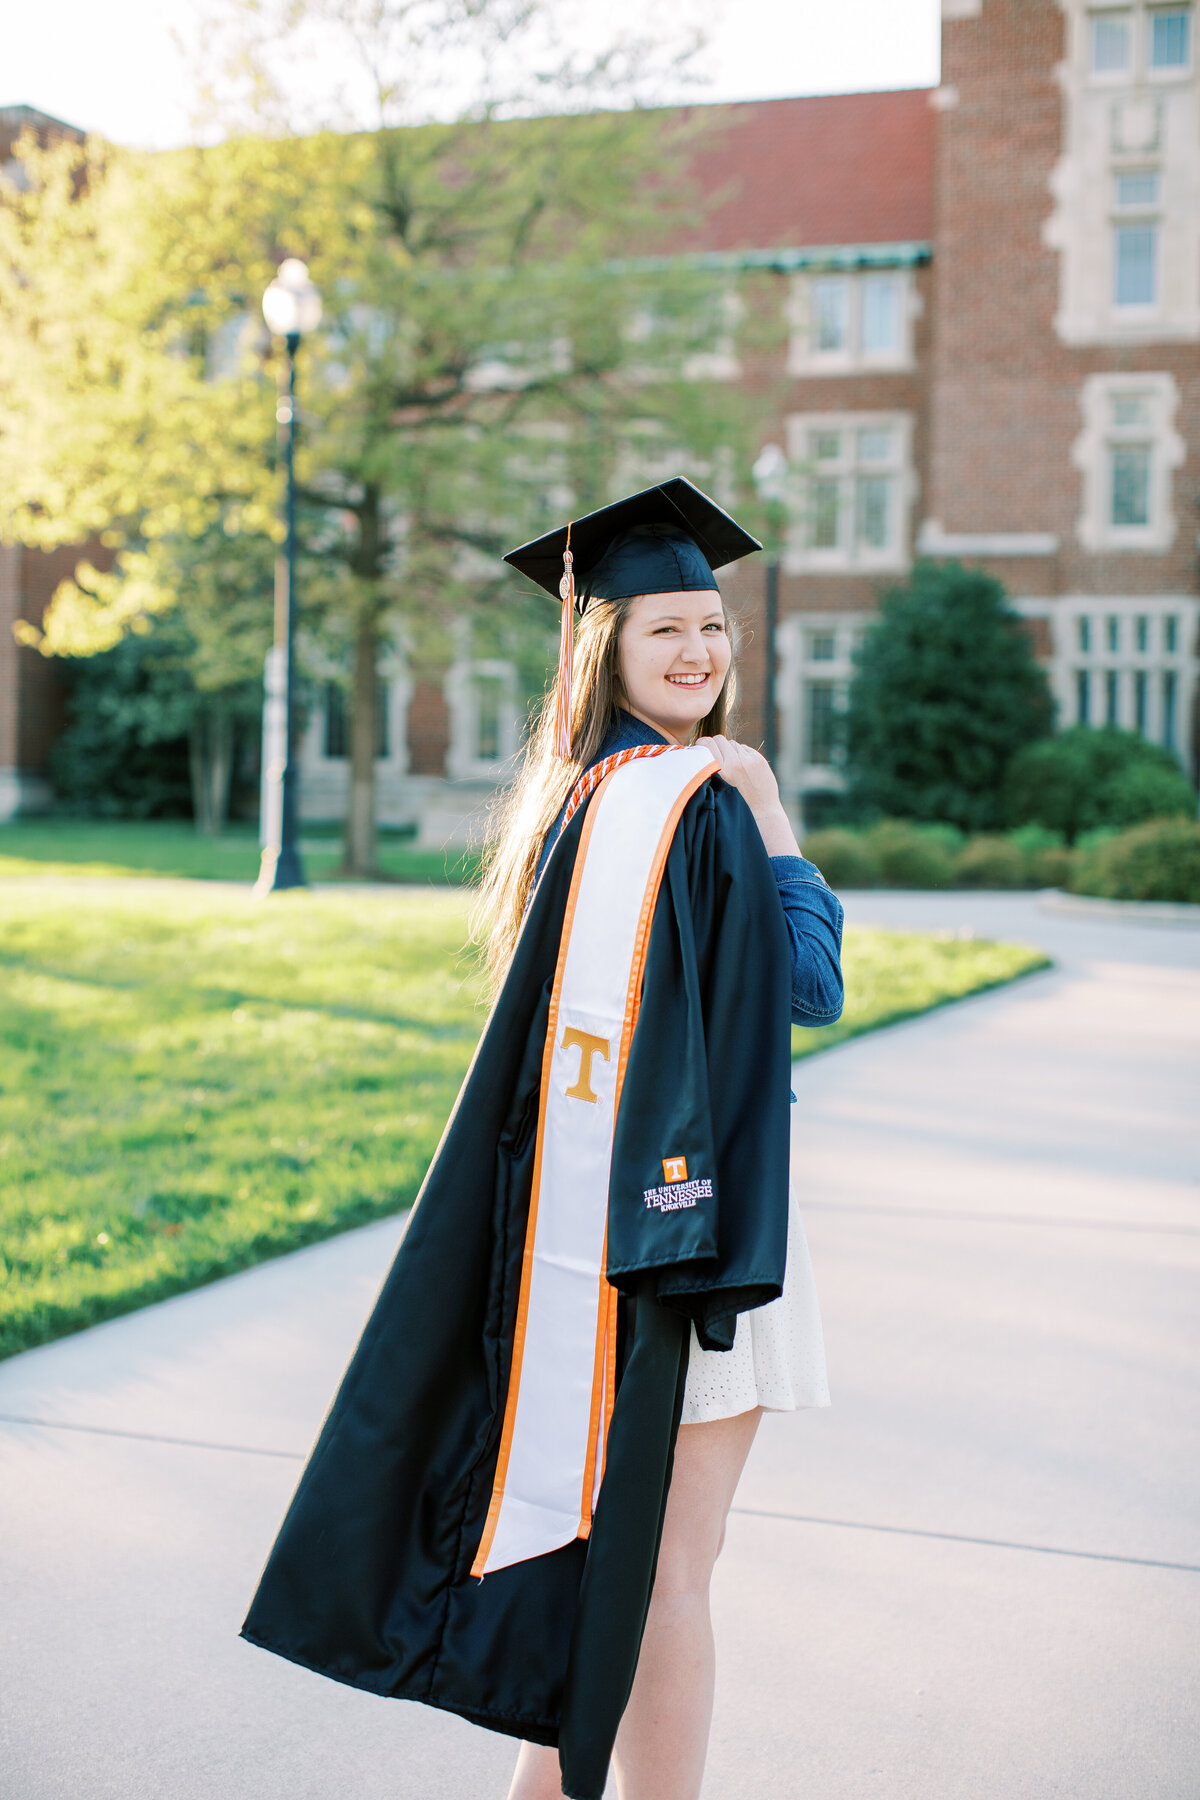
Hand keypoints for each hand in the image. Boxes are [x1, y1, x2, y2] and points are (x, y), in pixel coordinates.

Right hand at [694, 735, 800, 855]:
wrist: (761, 812)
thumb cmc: (735, 804)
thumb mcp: (716, 789)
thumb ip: (709, 770)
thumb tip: (701, 751)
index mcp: (721, 772)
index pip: (707, 743)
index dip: (702, 743)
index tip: (701, 748)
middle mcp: (735, 763)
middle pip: (719, 739)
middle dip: (715, 745)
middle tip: (715, 755)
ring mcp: (748, 760)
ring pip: (732, 743)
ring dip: (729, 750)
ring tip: (731, 765)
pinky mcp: (758, 759)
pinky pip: (745, 748)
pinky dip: (741, 754)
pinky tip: (743, 767)